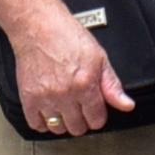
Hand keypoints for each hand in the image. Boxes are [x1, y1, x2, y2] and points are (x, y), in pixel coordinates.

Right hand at [14, 12, 136, 136]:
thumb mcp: (99, 58)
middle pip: (78, 128)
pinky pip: (36, 124)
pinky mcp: (28, 98)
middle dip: (82, 121)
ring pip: (58, 128)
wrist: (38, 26)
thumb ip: (112, 85)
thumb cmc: (66, 36)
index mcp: (85, 84)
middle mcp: (66, 94)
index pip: (97, 120)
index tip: (94, 111)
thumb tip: (126, 104)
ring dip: (63, 123)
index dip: (98, 116)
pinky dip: (43, 122)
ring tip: (64, 111)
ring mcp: (46, 97)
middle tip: (79, 109)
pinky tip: (48, 113)